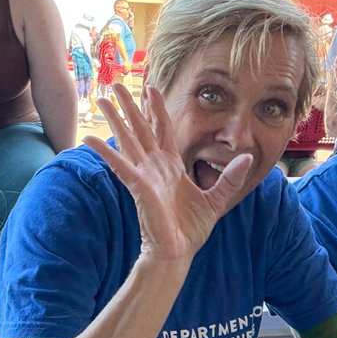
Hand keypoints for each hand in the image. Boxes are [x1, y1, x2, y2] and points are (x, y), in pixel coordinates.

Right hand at [84, 83, 251, 262]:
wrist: (178, 253)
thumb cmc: (191, 230)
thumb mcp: (217, 199)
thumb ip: (230, 177)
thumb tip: (247, 157)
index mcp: (171, 166)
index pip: (162, 129)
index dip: (155, 108)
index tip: (150, 87)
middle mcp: (154, 166)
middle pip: (140, 128)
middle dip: (129, 105)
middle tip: (115, 83)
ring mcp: (144, 175)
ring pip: (127, 140)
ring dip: (114, 119)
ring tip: (100, 98)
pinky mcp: (138, 186)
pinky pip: (120, 165)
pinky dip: (105, 152)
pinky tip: (88, 139)